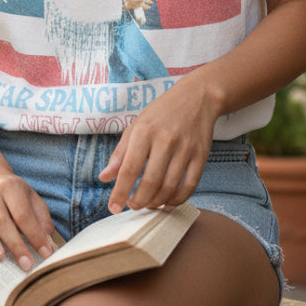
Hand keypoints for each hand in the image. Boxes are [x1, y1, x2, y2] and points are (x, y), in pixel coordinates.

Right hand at [0, 168, 58, 270]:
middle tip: (26, 264)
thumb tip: (48, 242)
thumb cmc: (13, 193)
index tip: (45, 253)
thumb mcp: (31, 198)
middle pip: (3, 220)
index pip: (24, 214)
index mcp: (12, 188)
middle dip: (15, 244)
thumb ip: (42, 218)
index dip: (35, 234)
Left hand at [98, 79, 216, 212]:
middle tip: (133, 206)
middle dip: (139, 201)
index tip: (113, 208)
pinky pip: (190, 186)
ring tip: (148, 204)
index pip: (129, 168)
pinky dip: (178, 200)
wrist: (197, 97)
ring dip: (157, 202)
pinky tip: (168, 202)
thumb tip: (104, 177)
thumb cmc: (161, 113)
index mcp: (144, 131)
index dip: (120, 192)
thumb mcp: (136, 126)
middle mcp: (165, 140)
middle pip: (150, 182)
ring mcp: (185, 148)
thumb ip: (120, 153)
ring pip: (170, 186)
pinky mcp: (201, 155)